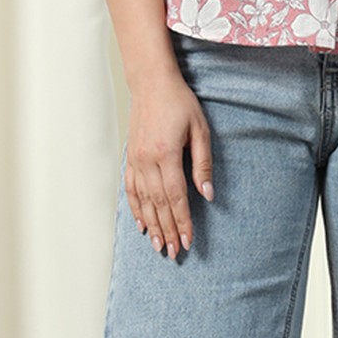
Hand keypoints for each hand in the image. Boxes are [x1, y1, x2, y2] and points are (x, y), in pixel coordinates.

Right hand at [124, 63, 214, 258]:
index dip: (182, 222)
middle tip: (175, 253)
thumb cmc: (179, 103)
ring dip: (152, 225)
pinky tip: (141, 224)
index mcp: (166, 155)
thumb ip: (203, 164)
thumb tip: (207, 194)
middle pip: (159, 205)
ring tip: (159, 246)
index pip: (176, 198)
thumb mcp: (200, 130)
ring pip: (143, 201)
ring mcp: (135, 160)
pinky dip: (135, 208)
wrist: (152, 84)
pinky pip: (131, 189)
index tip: (188, 240)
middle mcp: (147, 161)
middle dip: (168, 231)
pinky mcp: (130, 157)